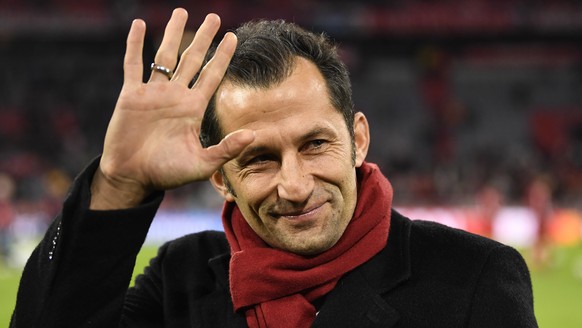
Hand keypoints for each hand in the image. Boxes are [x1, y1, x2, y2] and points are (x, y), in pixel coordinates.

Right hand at [90, 8, 253, 209]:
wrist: (133, 177)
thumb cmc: (167, 173)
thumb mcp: (202, 164)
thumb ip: (226, 149)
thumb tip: (254, 135)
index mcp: (193, 108)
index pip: (212, 76)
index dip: (222, 57)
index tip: (232, 37)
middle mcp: (175, 96)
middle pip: (192, 60)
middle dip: (203, 38)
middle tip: (214, 17)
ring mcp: (153, 94)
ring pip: (164, 56)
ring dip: (172, 34)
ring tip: (181, 12)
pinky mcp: (131, 96)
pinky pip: (133, 65)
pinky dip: (135, 45)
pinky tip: (138, 25)